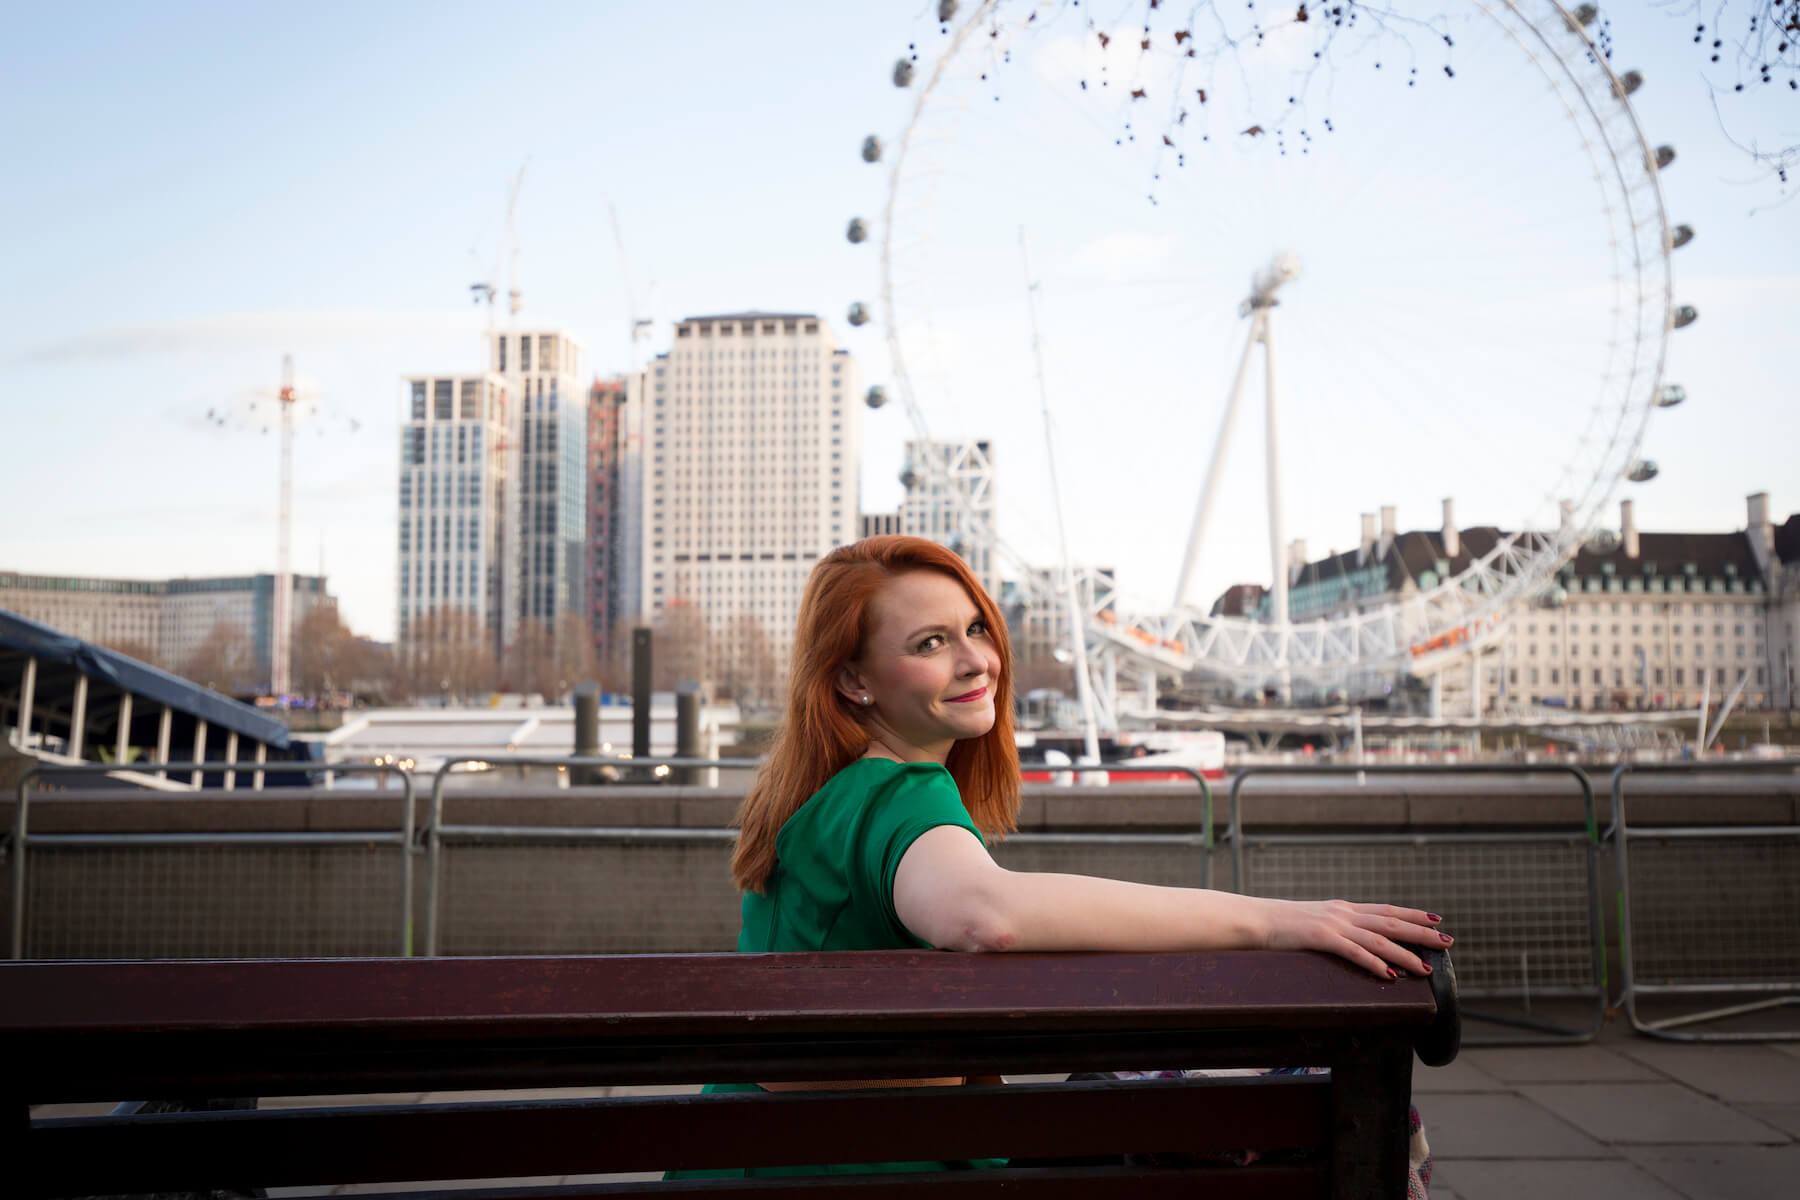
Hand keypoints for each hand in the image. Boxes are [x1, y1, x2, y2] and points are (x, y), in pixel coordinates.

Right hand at [1262, 899, 1449, 979]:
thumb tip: (1350, 941)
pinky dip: (1374, 964)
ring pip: (1379, 940)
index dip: (1413, 915)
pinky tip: (1390, 974)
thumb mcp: (1313, 923)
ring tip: (1427, 967)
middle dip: (1421, 933)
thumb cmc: (1280, 925)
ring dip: (1406, 954)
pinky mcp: (1321, 938)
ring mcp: (1333, 924)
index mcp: (1343, 909)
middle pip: (1391, 922)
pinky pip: (1354, 952)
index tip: (1436, 921)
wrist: (1254, 919)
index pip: (1386, 910)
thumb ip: (1333, 929)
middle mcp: (1344, 913)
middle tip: (1448, 942)